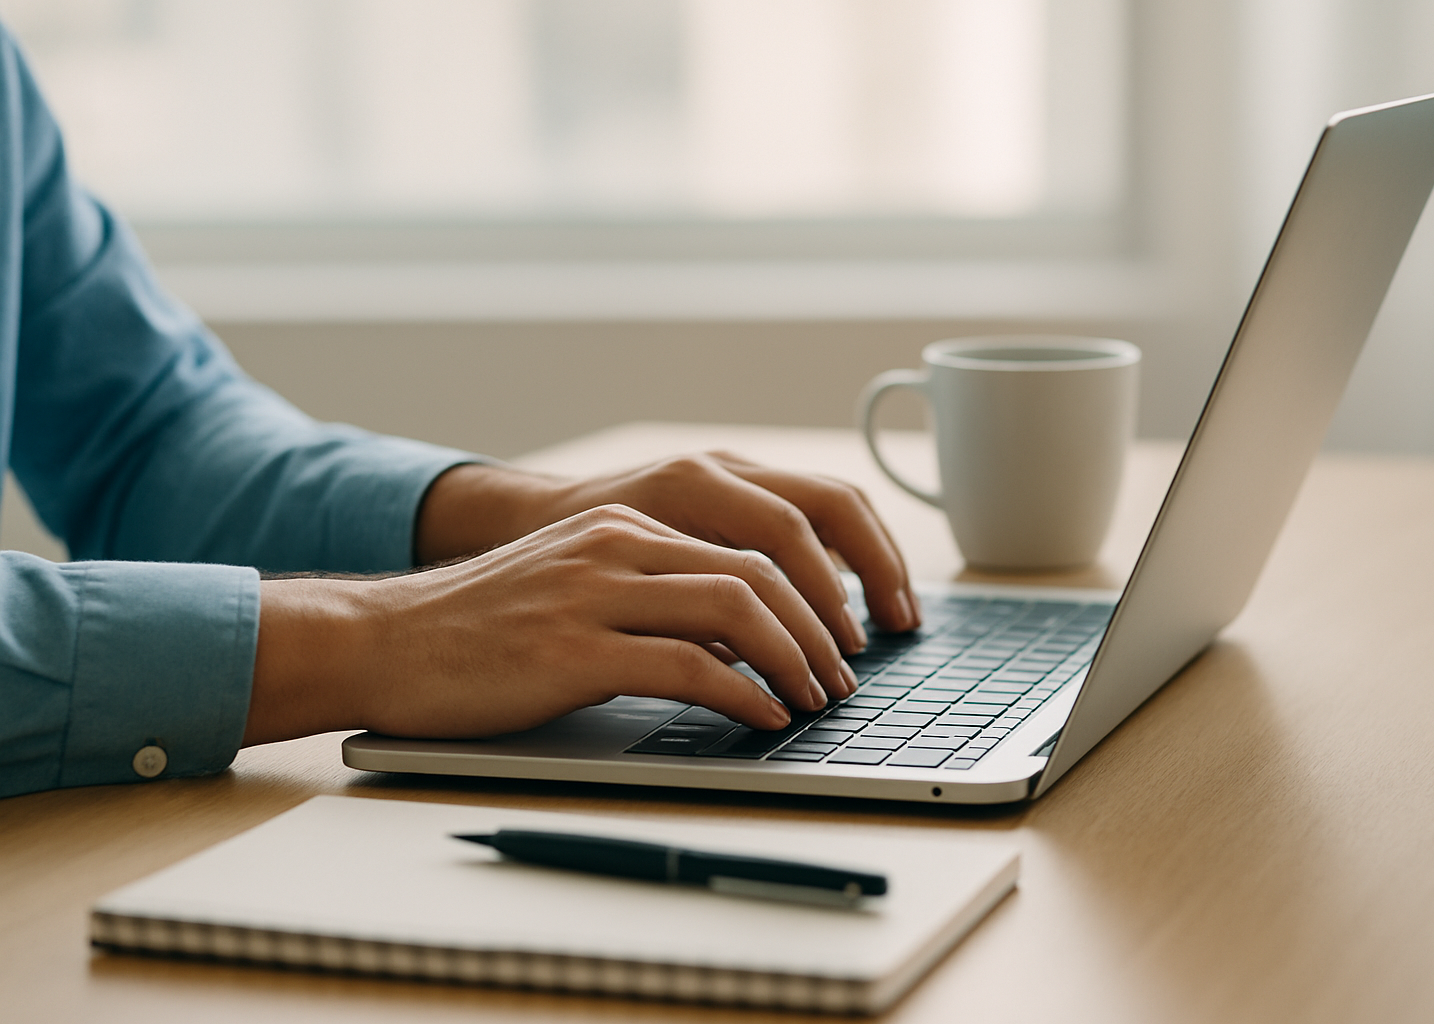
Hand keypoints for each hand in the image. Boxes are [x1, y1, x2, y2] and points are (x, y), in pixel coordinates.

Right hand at [245, 505, 858, 744]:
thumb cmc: (483, 628)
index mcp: (628, 523)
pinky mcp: (572, 648)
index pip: (756, 536)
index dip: (816, 585)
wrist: (384, 640)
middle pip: (761, 567)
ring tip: (817, 698)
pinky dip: (742, 694)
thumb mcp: (579, 587)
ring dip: (794, 658)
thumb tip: (741, 639)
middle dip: (821, 625)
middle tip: (844, 675)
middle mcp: (618, 542)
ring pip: (736, 606)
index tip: (844, 632)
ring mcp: (595, 591)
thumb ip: (654, 596)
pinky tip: (764, 717)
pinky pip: (687, 665)